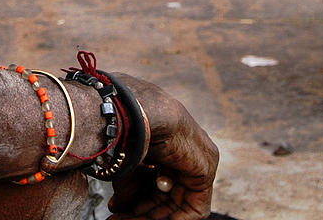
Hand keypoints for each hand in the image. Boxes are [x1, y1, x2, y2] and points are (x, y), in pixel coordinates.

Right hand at [106, 74, 218, 219]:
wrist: (138, 113)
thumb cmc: (125, 125)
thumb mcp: (124, 162)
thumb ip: (127, 186)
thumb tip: (117, 207)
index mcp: (163, 139)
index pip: (153, 178)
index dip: (136, 198)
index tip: (117, 209)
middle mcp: (182, 150)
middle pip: (165, 193)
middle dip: (143, 210)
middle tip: (119, 218)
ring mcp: (196, 159)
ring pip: (177, 202)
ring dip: (152, 217)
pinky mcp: (205, 171)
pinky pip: (193, 207)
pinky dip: (173, 219)